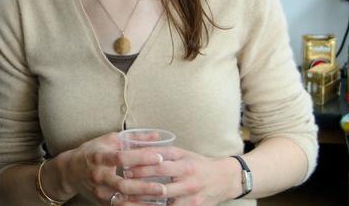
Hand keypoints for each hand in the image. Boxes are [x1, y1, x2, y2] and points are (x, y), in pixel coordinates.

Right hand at [53, 133, 172, 204]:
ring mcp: (99, 191)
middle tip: (162, 188)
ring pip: (121, 201)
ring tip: (159, 202)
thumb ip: (133, 138)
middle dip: (143, 188)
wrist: (70, 171)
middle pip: (122, 184)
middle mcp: (98, 176)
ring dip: (140, 203)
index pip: (121, 158)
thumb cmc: (92, 152)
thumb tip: (156, 136)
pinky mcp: (102, 202)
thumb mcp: (109, 140)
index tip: (159, 157)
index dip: (140, 158)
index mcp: (99, 157)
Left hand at [120, 147, 237, 205]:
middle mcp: (189, 183)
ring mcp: (191, 199)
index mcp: (185, 165)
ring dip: (146, 202)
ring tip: (129, 199)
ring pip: (165, 203)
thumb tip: (140, 148)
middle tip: (123, 185)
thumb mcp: (184, 154)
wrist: (225, 179)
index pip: (160, 166)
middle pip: (161, 186)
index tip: (126, 168)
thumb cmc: (199, 164)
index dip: (142, 168)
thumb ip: (164, 152)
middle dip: (140, 186)